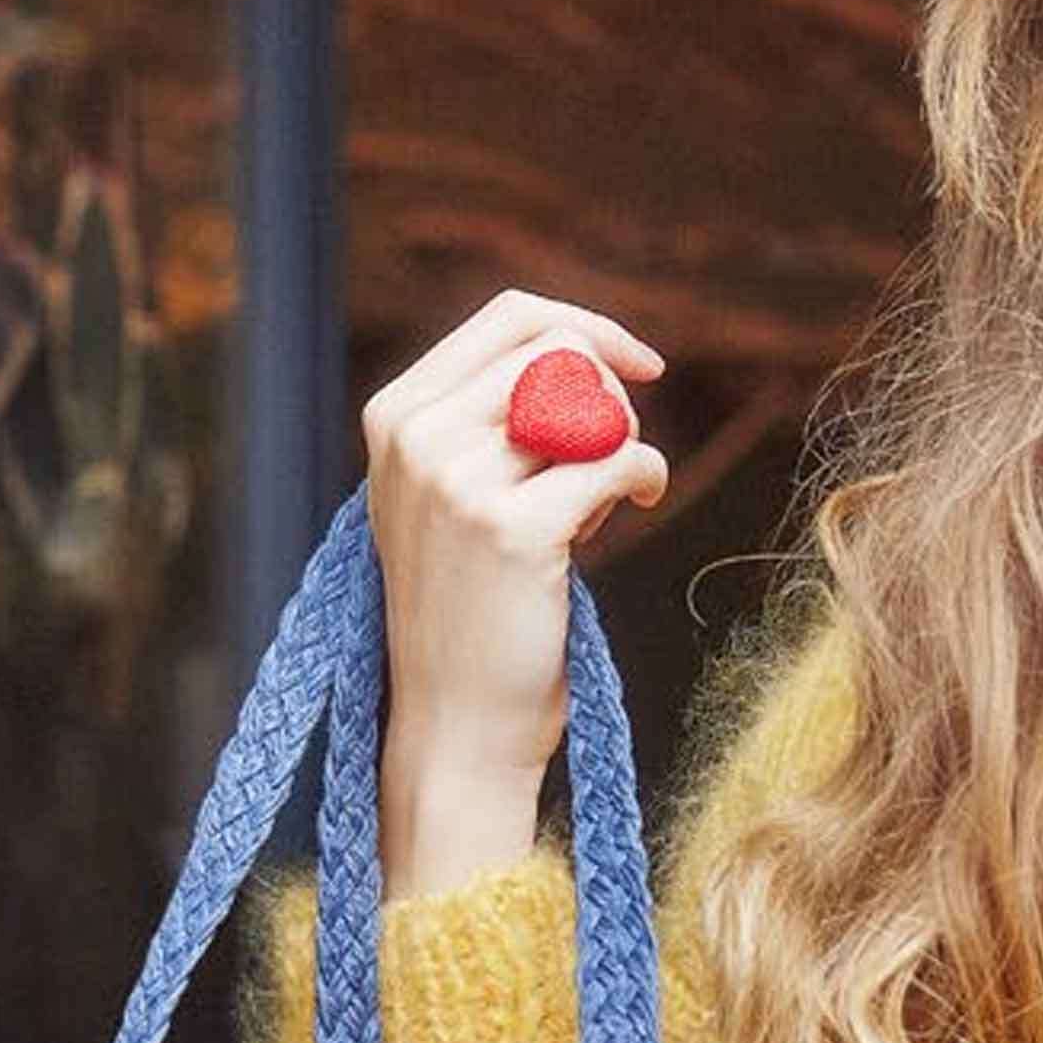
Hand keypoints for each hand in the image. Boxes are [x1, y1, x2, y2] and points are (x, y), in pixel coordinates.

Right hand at [361, 291, 666, 888]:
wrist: (454, 726)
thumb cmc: (471, 610)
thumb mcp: (450, 495)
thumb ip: (492, 418)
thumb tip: (589, 350)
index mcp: (394, 415)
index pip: (510, 317)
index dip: (589, 329)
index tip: (638, 369)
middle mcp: (415, 437)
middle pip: (559, 349)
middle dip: (610, 397)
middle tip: (609, 465)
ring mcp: (456, 481)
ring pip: (592, 402)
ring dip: (622, 444)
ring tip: (603, 502)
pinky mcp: (511, 530)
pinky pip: (620, 458)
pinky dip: (648, 476)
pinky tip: (641, 506)